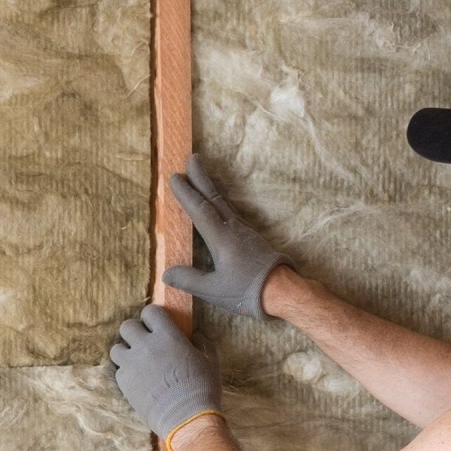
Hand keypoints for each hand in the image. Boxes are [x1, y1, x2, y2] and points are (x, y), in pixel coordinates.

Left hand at [108, 306, 221, 447]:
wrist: (187, 418)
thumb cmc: (202, 388)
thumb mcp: (210, 360)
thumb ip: (202, 343)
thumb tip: (196, 336)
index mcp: (168, 335)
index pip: (150, 312)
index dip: (152, 318)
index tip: (156, 326)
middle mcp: (146, 345)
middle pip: (127, 326)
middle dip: (135, 332)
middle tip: (144, 343)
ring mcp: (132, 364)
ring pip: (116, 348)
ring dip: (126, 352)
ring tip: (137, 361)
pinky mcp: (124, 383)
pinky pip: (118, 370)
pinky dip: (126, 373)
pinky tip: (138, 380)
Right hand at [163, 155, 283, 318]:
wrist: (283, 292)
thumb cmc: (247, 291)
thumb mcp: (214, 290)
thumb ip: (189, 280)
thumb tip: (167, 273)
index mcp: (221, 238)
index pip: (200, 210)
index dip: (186, 193)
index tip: (175, 176)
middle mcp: (233, 229)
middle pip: (215, 198)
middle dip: (201, 178)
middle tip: (193, 158)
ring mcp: (245, 232)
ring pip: (224, 204)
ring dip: (212, 188)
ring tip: (203, 176)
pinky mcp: (252, 239)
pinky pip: (232, 213)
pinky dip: (221, 203)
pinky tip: (220, 205)